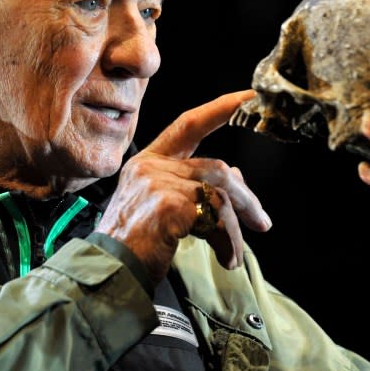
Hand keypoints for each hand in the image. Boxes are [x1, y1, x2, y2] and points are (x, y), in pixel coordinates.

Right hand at [95, 90, 272, 283]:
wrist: (108, 273)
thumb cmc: (132, 248)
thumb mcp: (161, 210)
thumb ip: (192, 188)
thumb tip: (237, 177)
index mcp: (147, 162)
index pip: (187, 124)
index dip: (219, 109)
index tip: (246, 97)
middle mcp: (150, 167)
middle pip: (217, 168)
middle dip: (245, 197)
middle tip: (261, 222)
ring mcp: (158, 183)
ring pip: (221, 192)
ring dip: (238, 224)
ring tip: (236, 252)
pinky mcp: (168, 204)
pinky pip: (217, 217)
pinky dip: (229, 240)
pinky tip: (227, 259)